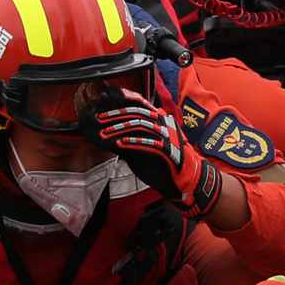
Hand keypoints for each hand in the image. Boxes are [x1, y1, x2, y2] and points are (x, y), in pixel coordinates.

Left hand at [90, 98, 212, 209]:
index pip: (138, 106)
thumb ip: (129, 140)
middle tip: (99, 120)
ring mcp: (168, 135)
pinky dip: (134, 142)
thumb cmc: (163, 165)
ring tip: (105, 133)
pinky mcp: (170, 149)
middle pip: (137, 113)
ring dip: (121, 128)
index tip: (103, 109)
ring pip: (142, 125)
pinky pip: (150, 142)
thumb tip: (110, 135)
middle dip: (116, 116)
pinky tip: (120, 144)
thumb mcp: (142, 149)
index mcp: (159, 120)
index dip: (120, 105)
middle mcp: (164, 124)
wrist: (184, 180)